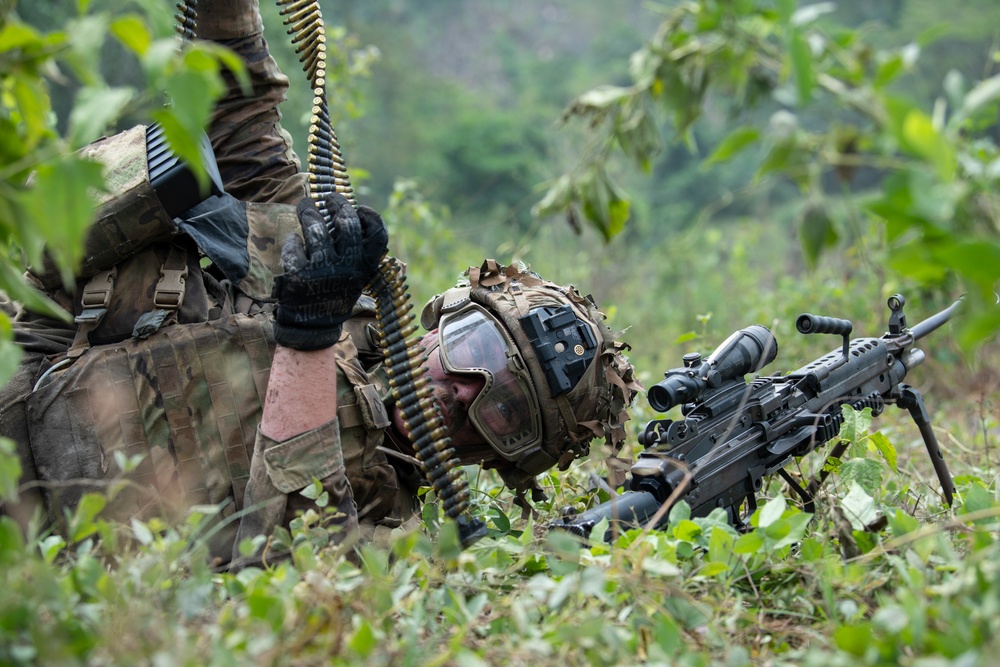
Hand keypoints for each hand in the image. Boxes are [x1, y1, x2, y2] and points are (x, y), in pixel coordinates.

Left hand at [272, 193, 387, 350]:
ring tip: (305, 207)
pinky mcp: (299, 276)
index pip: (377, 234)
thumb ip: (355, 253)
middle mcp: (347, 268)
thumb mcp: (354, 277)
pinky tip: (294, 242)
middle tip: (329, 198)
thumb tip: (347, 215)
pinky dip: (293, 242)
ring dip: (308, 212)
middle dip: (337, 203)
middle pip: (347, 224)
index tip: (359, 208)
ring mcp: (322, 271)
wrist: (312, 328)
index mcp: (363, 267)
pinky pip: (295, 247)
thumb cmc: (333, 296)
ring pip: (316, 229)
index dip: (369, 216)